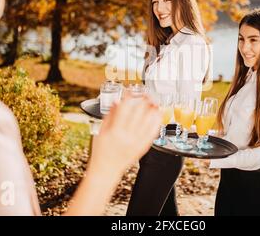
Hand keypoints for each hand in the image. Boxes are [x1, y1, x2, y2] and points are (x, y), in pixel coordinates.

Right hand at [65, 93, 160, 214]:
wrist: (106, 170)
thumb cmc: (101, 151)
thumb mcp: (101, 131)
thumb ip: (110, 115)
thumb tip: (117, 102)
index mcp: (115, 131)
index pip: (125, 109)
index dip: (129, 97)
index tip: (131, 90)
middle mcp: (127, 136)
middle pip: (139, 113)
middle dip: (143, 100)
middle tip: (146, 93)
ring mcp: (136, 142)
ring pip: (149, 122)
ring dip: (153, 109)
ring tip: (154, 101)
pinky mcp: (143, 147)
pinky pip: (153, 133)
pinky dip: (157, 122)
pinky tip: (158, 115)